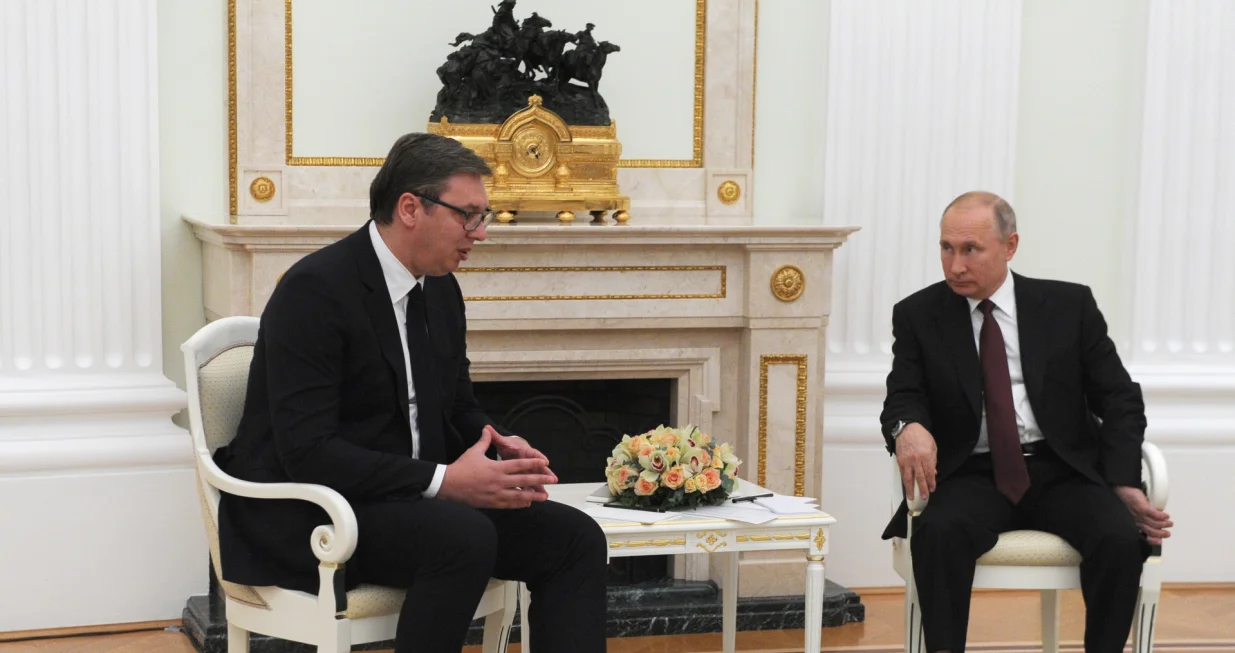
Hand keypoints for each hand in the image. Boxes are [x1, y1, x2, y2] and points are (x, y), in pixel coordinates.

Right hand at [437, 429, 557, 508]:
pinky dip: (519, 504)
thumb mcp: (473, 452)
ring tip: (545, 496)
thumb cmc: (461, 468)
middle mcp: (499, 482)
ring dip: (534, 496)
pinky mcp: (491, 503)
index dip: (534, 464)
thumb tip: (487, 429)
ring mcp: (496, 494)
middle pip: (524, 481)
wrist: (448, 485)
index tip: (545, 463)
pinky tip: (527, 504)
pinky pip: (509, 504)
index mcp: (496, 468)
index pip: (520, 465)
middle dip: (540, 480)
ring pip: (519, 495)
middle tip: (553, 480)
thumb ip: (484, 441)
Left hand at [487, 426, 557, 491]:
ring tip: (544, 495)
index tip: (545, 461)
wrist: (511, 448)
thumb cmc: (507, 445)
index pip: (532, 453)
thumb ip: (495, 436)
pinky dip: (529, 492)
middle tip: (553, 479)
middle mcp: (528, 460)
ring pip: (534, 479)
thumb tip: (486, 427)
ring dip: (539, 486)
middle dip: (545, 474)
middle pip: (538, 467)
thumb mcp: (502, 441)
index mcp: (523, 450)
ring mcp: (527, 470)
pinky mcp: (524, 476)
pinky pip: (527, 485)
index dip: (538, 457)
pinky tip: (530, 501)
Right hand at [895, 423, 937, 499]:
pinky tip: (906, 486)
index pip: (929, 473)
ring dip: (911, 489)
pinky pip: (903, 473)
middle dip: (923, 489)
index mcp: (926, 455)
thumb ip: (933, 460)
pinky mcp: (900, 461)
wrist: (906, 429)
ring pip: (909, 478)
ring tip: (912, 497)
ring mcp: (907, 461)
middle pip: (920, 478)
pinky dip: (904, 481)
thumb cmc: (920, 435)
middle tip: (924, 496)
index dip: (931, 482)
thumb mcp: (932, 446)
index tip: (932, 488)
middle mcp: (916, 459)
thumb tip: (933, 472)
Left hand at [1113, 485, 1172, 545]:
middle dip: (1161, 534)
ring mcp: (1138, 514)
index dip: (1152, 540)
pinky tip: (1166, 516)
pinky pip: (1155, 514)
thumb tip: (1149, 522)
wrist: (1119, 488)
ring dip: (1164, 524)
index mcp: (1132, 523)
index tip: (1160, 541)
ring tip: (1169, 523)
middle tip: (1167, 534)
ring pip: (1155, 524)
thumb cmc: (1122, 499)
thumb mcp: (1128, 513)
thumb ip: (1137, 519)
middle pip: (1151, 531)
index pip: (1142, 535)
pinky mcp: (1142, 507)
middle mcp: (1135, 520)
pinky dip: (1162, 516)